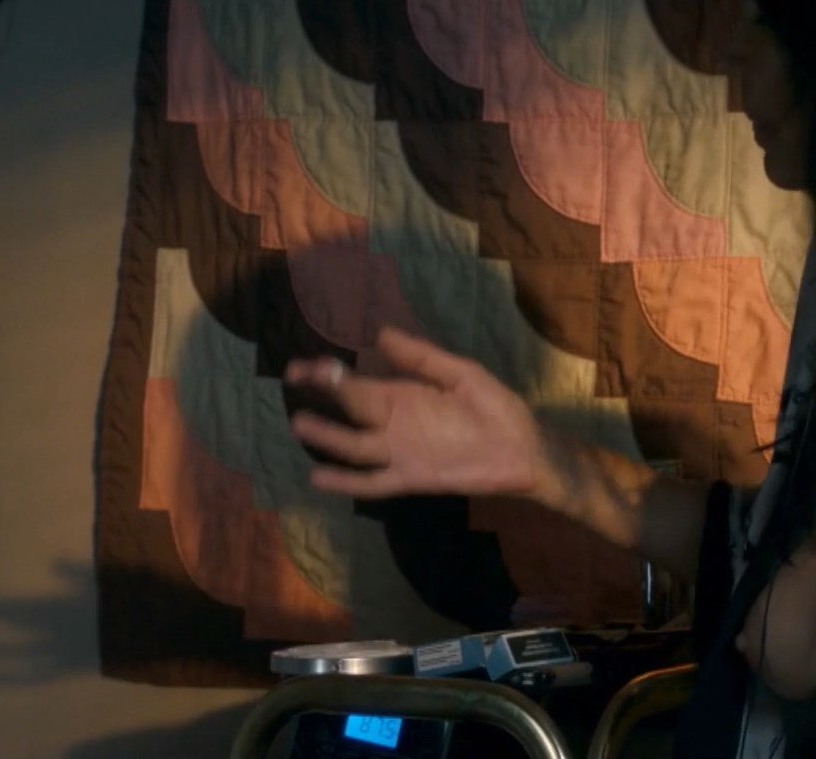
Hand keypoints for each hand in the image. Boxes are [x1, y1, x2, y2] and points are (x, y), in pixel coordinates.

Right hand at [285, 328, 549, 500]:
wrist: (523, 449)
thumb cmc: (497, 409)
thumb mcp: (462, 374)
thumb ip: (422, 358)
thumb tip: (381, 332)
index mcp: (404, 395)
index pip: (358, 382)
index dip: (331, 373)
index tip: (304, 363)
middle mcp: (394, 423)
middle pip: (349, 407)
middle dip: (323, 394)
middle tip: (292, 379)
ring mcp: (399, 452)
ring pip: (353, 445)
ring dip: (327, 437)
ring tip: (299, 423)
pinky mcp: (410, 478)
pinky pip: (372, 482)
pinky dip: (346, 482)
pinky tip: (318, 478)